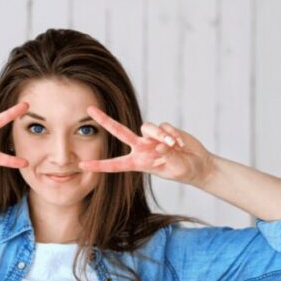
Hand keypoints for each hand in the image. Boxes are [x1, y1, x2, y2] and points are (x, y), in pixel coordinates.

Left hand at [78, 106, 213, 184]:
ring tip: (175, 146)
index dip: (99, 165)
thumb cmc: (184, 171)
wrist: (198, 165)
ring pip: (147, 127)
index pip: (115, 164)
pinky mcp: (163, 130)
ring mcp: (151, 137)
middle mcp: (141, 148)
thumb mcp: (175, 168)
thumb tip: (159, 144)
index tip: (82, 165)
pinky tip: (181, 144)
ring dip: (161, 135)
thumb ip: (167, 156)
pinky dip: (173, 135)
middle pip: (119, 131)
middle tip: (90, 109)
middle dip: (105, 120)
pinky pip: (163, 127)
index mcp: (138, 162)